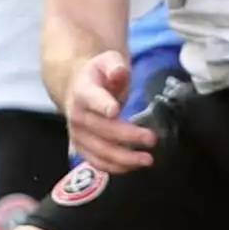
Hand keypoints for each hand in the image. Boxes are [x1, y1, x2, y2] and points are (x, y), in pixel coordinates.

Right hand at [65, 50, 153, 173]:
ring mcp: (78, 135)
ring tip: (147, 159)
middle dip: (127, 136)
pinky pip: (97, 162)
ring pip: (99, 151)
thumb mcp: (108, 61)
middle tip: (152, 139)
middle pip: (102, 129)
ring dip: (124, 159)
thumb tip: (119, 72)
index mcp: (83, 91)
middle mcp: (77, 115)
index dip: (102, 105)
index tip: (115, 111)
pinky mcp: (82, 149)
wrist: (77, 89)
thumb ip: (115, 66)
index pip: (91, 98)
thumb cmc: (98, 76)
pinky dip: (116, 168)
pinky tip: (134, 167)